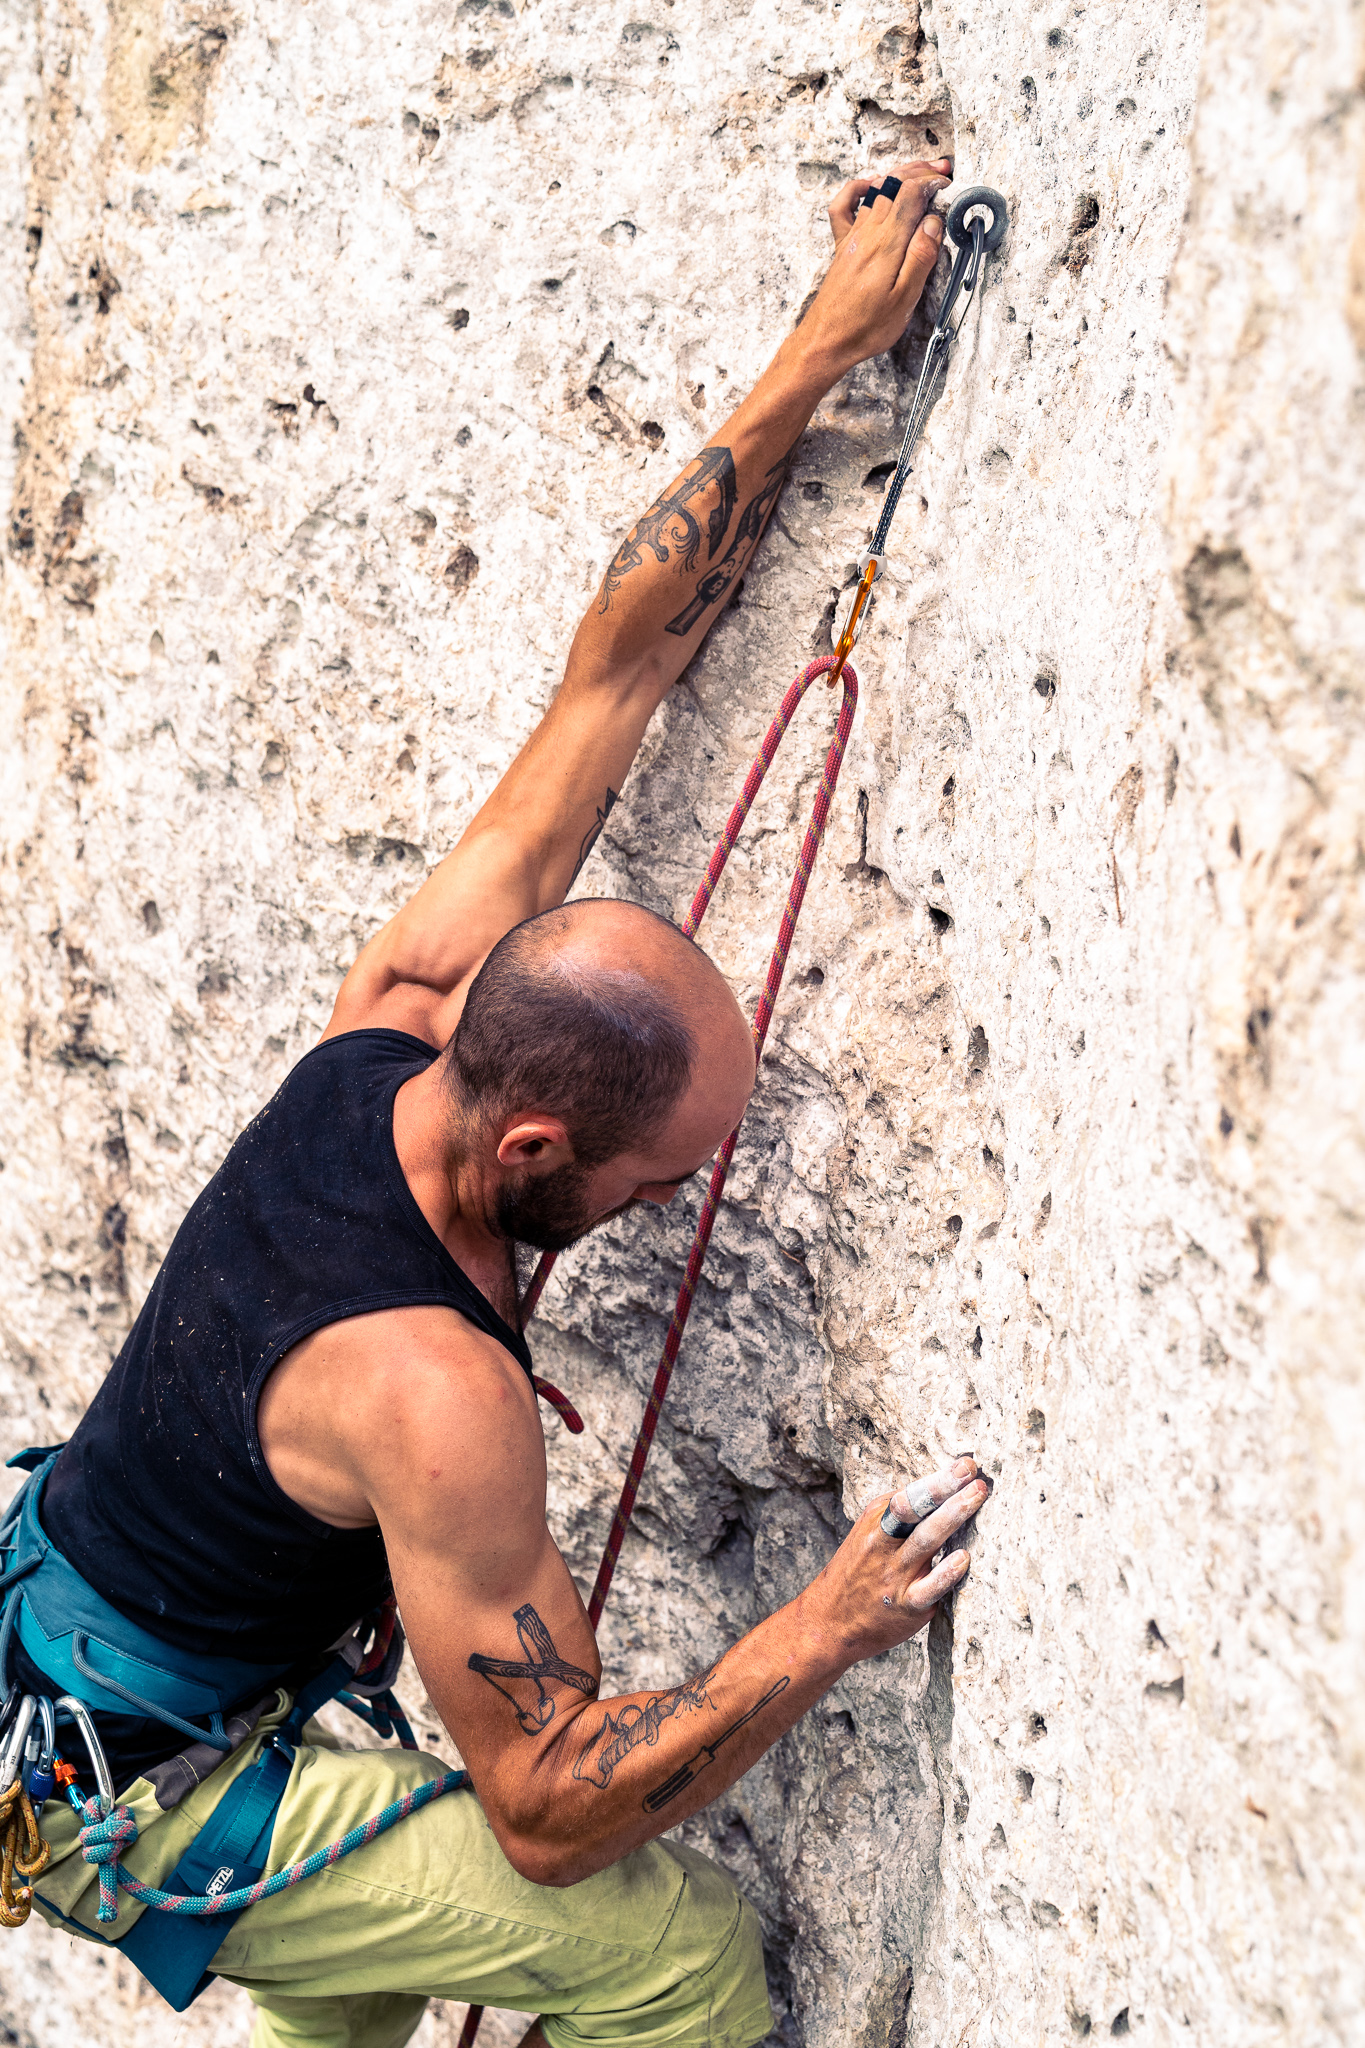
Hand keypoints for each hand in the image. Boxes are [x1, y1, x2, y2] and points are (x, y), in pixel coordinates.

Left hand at [797, 158, 951, 374]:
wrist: (826, 342)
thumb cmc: (865, 328)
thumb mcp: (904, 300)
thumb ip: (920, 257)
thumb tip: (933, 223)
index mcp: (888, 243)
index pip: (911, 193)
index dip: (932, 182)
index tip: (948, 185)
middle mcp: (868, 233)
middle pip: (895, 184)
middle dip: (920, 172)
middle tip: (942, 171)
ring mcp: (853, 237)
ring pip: (876, 191)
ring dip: (899, 176)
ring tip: (920, 173)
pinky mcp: (842, 246)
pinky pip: (843, 206)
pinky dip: (856, 189)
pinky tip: (869, 186)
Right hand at [802, 1457, 989, 1660]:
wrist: (829, 1622)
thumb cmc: (857, 1572)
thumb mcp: (868, 1535)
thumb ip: (898, 1516)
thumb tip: (940, 1489)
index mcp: (875, 1523)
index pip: (910, 1495)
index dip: (939, 1478)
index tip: (966, 1465)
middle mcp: (882, 1545)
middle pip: (914, 1510)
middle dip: (944, 1487)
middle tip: (974, 1474)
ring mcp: (894, 1576)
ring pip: (925, 1541)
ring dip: (953, 1515)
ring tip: (977, 1497)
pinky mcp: (906, 1606)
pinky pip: (929, 1588)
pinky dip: (946, 1571)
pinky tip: (963, 1557)